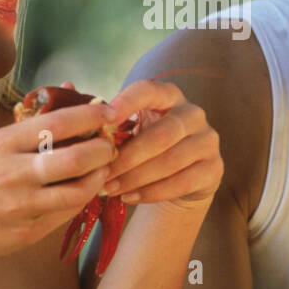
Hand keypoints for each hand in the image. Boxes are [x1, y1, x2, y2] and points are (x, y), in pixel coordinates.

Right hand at [0, 98, 119, 261]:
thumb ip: (33, 122)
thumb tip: (69, 87)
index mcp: (4, 144)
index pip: (59, 123)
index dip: (91, 116)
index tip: (110, 111)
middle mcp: (15, 174)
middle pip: (76, 159)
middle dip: (104, 150)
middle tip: (111, 145)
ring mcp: (22, 207)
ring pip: (78, 192)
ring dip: (99, 178)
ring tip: (102, 169)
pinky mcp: (27, 233)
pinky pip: (66, 215)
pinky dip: (80, 200)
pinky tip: (82, 190)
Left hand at [97, 78, 222, 213]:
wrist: (181, 174)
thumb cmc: (146, 143)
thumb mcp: (131, 127)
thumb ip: (109, 122)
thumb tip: (74, 108)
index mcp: (168, 95)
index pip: (148, 91)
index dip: (127, 102)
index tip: (105, 118)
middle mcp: (193, 113)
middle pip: (160, 135)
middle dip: (127, 157)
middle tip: (102, 174)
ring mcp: (207, 140)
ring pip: (170, 161)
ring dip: (136, 178)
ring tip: (110, 189)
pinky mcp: (214, 168)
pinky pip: (182, 182)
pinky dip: (152, 192)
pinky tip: (129, 197)